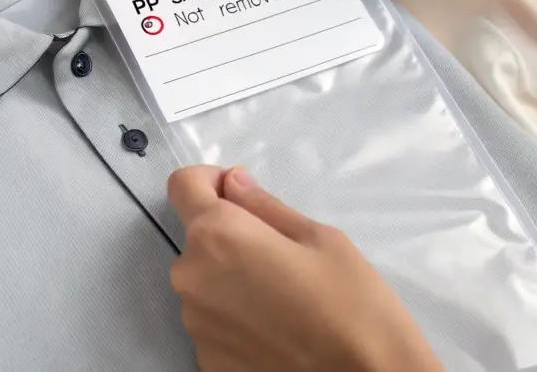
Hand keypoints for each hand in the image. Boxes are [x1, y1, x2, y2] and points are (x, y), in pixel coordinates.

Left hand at [168, 165, 443, 371]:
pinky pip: (213, 323)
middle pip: (197, 241)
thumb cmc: (353, 306)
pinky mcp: (205, 362)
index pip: (183, 186)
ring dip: (230, 281)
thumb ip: (265, 206)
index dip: (209, 182)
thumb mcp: (320, 238)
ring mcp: (194, 326)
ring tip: (282, 300)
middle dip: (229, 238)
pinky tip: (276, 331)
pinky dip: (235, 320)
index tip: (240, 197)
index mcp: (217, 236)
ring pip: (204, 284)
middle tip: (279, 257)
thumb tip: (233, 184)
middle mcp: (191, 278)